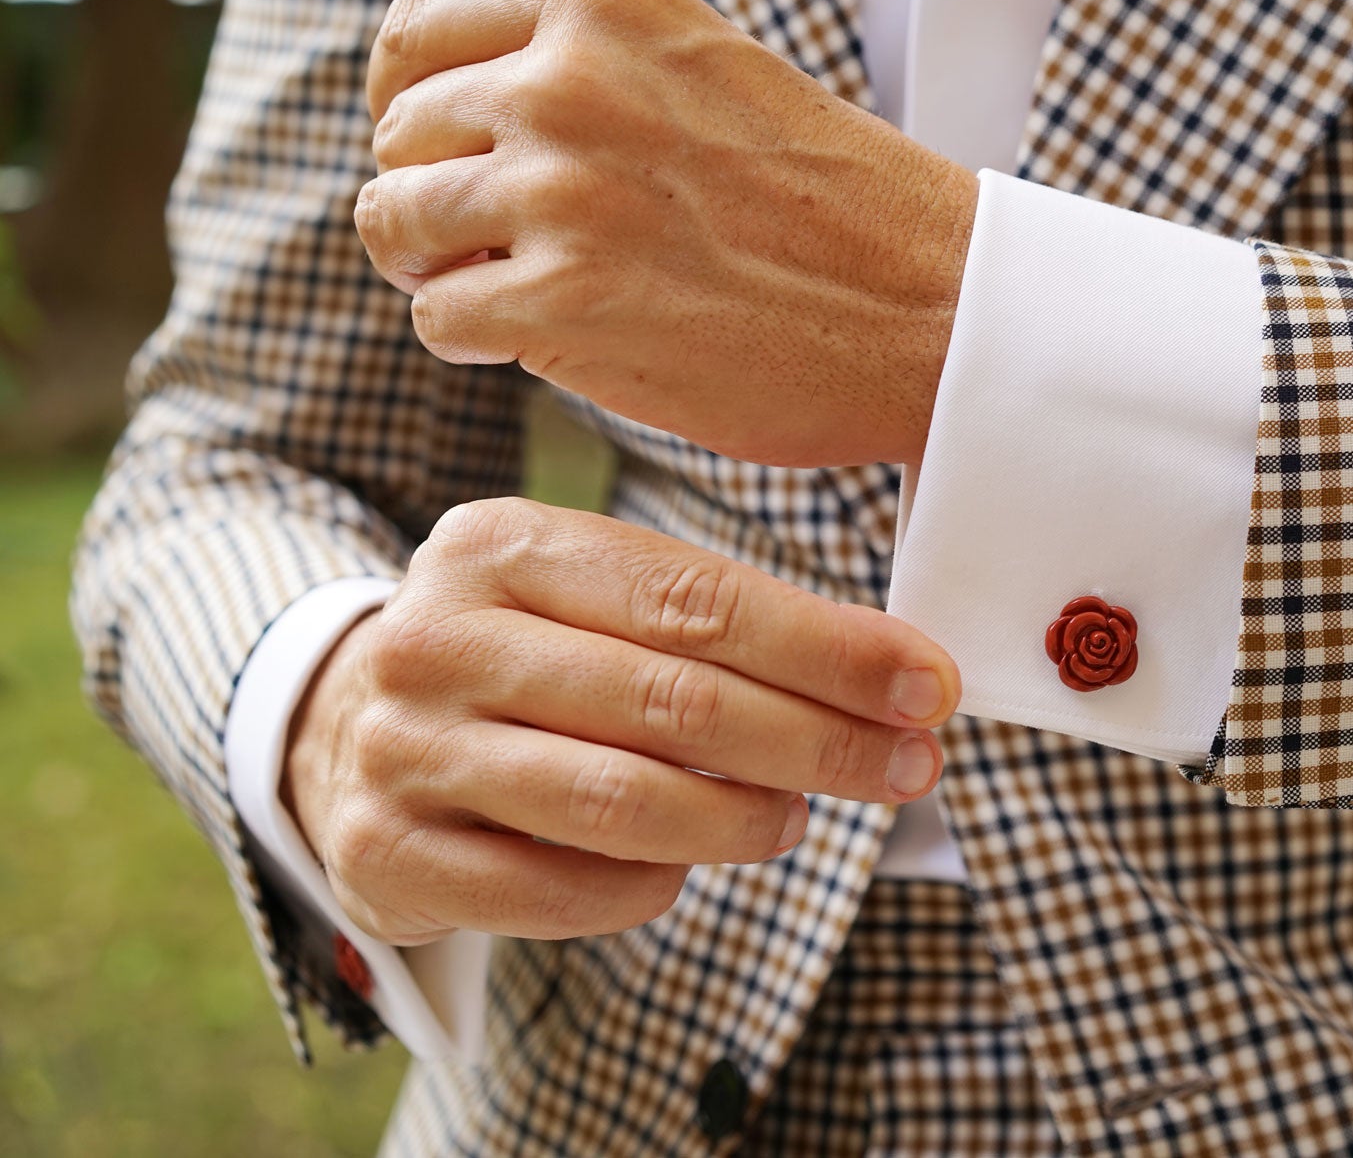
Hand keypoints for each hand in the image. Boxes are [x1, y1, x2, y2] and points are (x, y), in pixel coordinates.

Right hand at [281, 498, 957, 944]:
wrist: (342, 734)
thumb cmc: (523, 658)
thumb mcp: (591, 599)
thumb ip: (713, 621)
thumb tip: (892, 676)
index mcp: (502, 545)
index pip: (696, 598)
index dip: (828, 649)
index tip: (928, 685)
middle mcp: (438, 636)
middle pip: (670, 699)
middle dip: (816, 739)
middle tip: (909, 766)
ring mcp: (403, 749)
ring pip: (620, 800)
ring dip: (742, 820)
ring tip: (797, 817)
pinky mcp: (386, 855)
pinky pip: (563, 891)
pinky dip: (651, 886)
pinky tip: (685, 867)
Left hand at [356, 0, 978, 468]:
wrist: (930, 306)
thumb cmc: (829, 202)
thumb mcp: (699, 68)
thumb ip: (580, 65)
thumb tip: (440, 112)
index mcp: (600, 1)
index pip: (415, 32)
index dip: (410, 103)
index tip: (440, 153)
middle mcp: (565, 78)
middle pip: (399, 136)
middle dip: (433, 196)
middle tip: (501, 246)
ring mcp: (558, 191)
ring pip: (395, 225)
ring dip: (440, 270)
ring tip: (517, 291)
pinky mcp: (563, 302)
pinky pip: (436, 317)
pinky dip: (473, 337)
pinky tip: (541, 338)